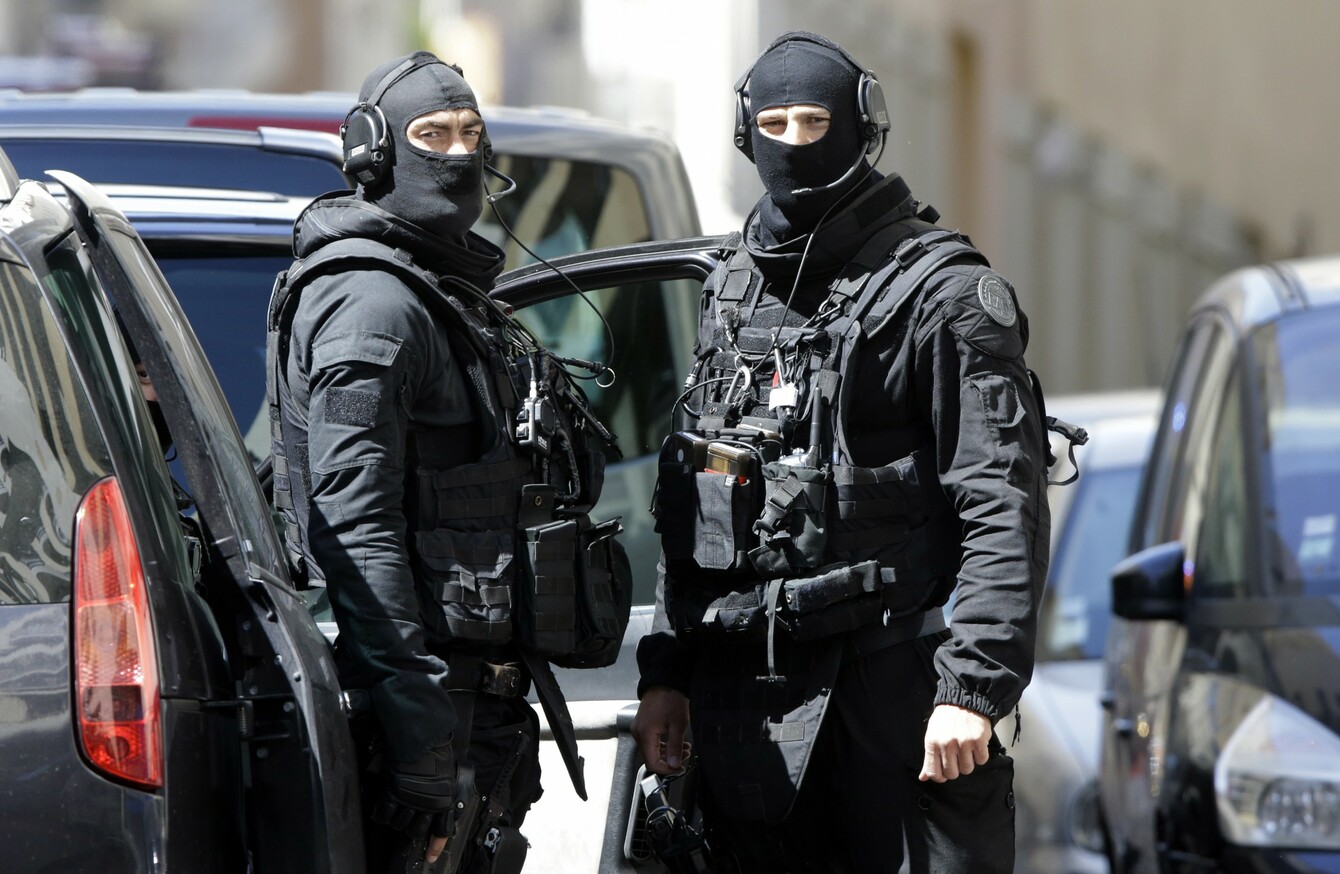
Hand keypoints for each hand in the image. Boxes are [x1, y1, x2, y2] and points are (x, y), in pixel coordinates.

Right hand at [372, 739, 456, 860]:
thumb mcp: (447, 775)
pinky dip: (381, 814)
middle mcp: (429, 805)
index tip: (430, 857)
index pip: (442, 830)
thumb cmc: (436, 752)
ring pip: (399, 824)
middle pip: (416, 830)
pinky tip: (380, 811)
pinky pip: (385, 814)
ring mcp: (410, 801)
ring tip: (394, 811)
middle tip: (407, 820)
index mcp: (445, 800)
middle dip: (411, 828)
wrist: (421, 739)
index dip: (435, 846)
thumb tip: (436, 801)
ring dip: (396, 820)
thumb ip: (441, 791)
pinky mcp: (394, 794)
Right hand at [632, 685, 689, 775]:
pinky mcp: (642, 725)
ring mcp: (639, 728)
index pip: (652, 763)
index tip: (680, 768)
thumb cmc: (671, 699)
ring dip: (667, 753)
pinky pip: (651, 741)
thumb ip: (675, 747)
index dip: (667, 770)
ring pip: (652, 750)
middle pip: (651, 757)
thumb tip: (674, 765)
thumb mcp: (678, 725)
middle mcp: (638, 733)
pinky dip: (663, 745)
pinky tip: (675, 742)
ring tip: (684, 747)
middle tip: (685, 754)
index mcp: (645, 734)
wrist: (665, 680)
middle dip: (669, 760)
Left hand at [918, 704, 991, 782]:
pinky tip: (976, 745)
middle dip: (956, 768)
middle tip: (958, 757)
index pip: (934, 772)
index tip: (945, 772)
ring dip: (969, 762)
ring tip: (967, 749)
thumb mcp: (932, 735)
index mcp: (932, 743)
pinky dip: (980, 755)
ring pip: (967, 769)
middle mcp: (946, 744)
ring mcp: (963, 743)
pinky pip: (982, 760)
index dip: (941, 776)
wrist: (964, 700)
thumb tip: (923, 777)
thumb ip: (929, 757)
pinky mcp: (978, 740)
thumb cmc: (946, 719)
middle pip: (952, 774)